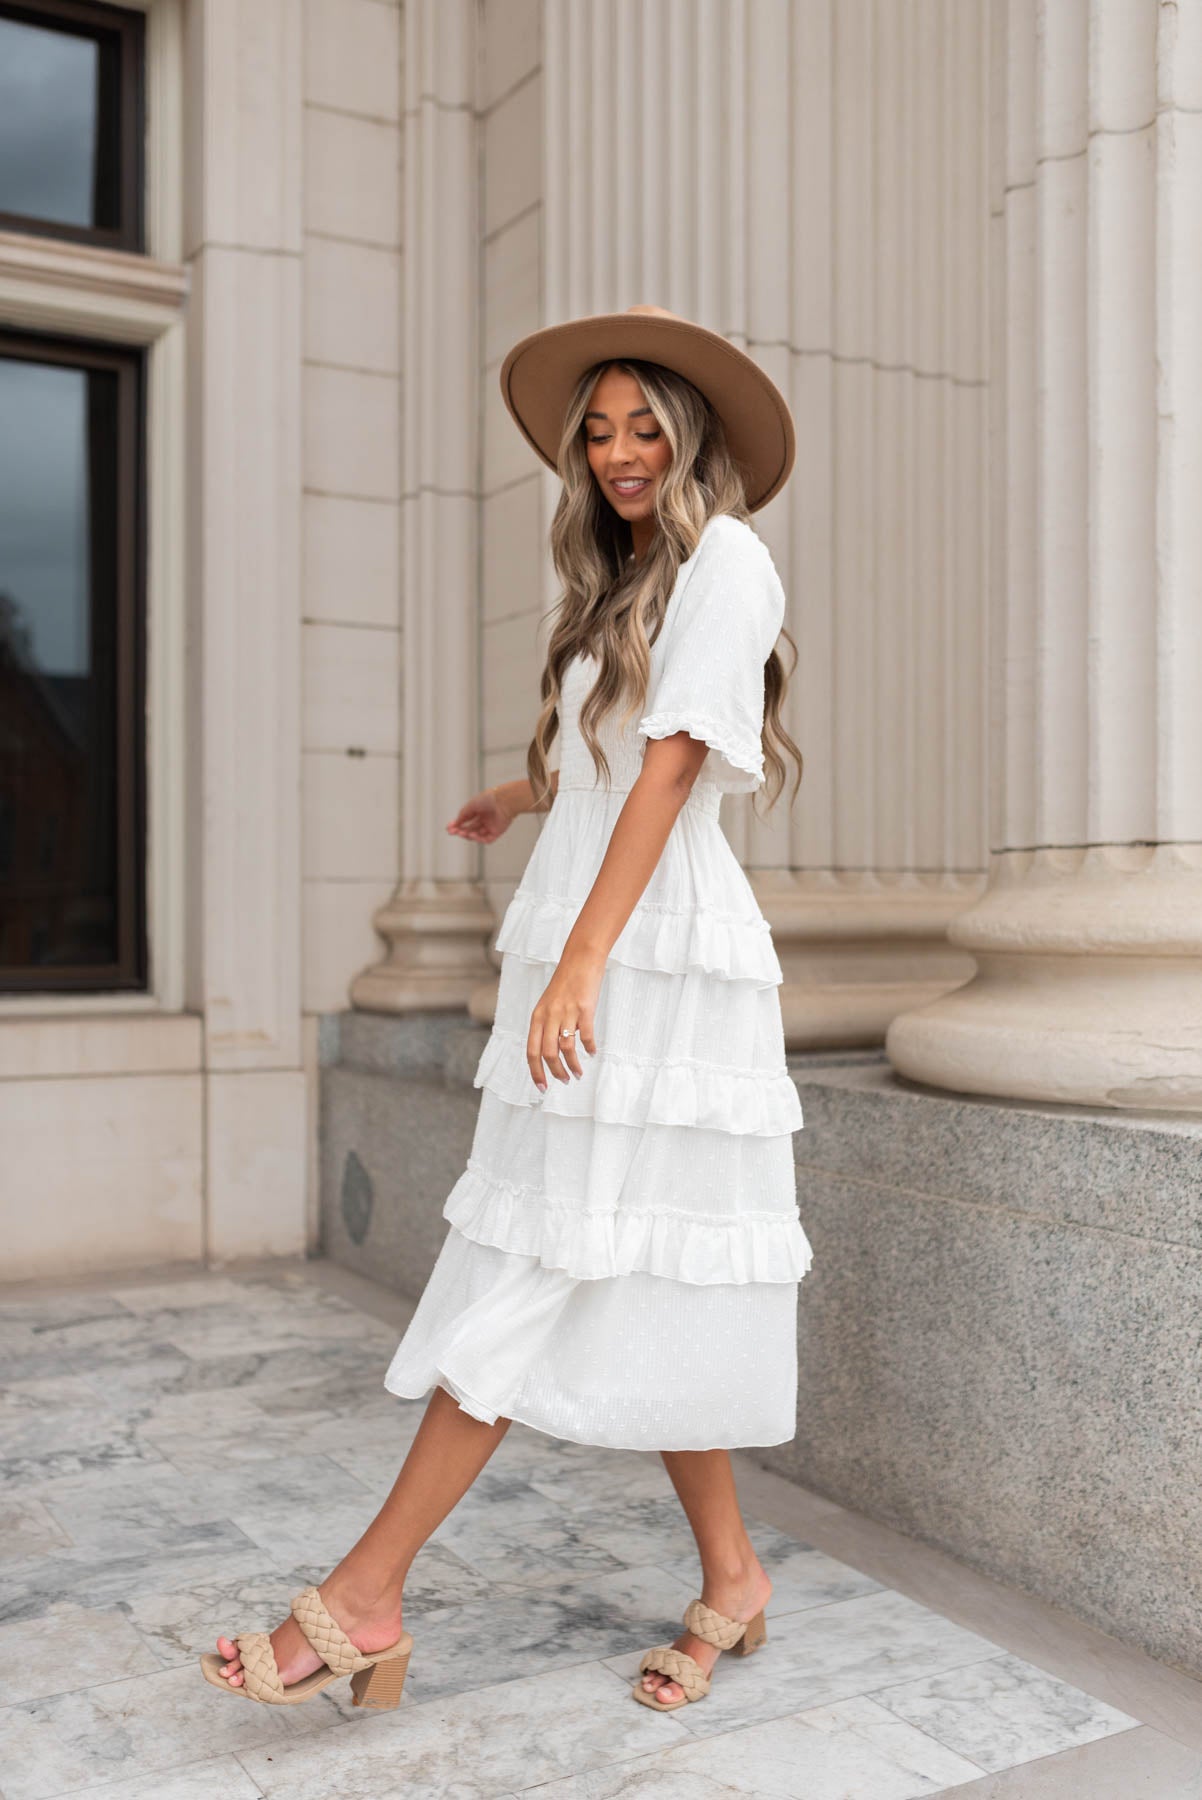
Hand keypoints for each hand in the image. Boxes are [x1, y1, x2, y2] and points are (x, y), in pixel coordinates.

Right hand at [446, 787, 512, 843]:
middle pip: (470, 828)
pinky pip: (486, 839)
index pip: (466, 820)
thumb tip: (455, 824)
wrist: (503, 800)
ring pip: (477, 835)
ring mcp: (491, 826)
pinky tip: (472, 835)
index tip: (449, 828)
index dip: (457, 825)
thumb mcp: (471, 805)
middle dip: (461, 831)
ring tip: (463, 833)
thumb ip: (462, 815)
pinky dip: (478, 839)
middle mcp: (485, 818)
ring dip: (468, 835)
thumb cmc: (488, 799)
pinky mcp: (497, 832)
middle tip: (453, 832)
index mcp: (479, 810)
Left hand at [527, 947, 603, 1089]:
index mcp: (537, 1017)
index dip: (535, 1071)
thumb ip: (547, 1025)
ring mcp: (567, 1012)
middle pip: (547, 1053)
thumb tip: (553, 1050)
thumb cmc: (565, 982)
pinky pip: (586, 1035)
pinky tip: (592, 1053)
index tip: (542, 1087)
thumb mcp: (548, 1004)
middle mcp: (549, 1016)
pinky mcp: (584, 1008)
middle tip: (564, 1081)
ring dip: (572, 1065)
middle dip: (555, 1072)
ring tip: (578, 1073)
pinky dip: (589, 1048)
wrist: (580, 959)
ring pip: (566, 1048)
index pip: (531, 1051)